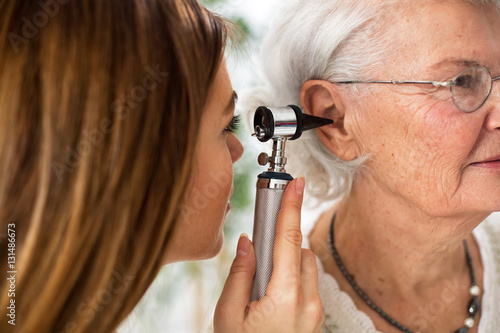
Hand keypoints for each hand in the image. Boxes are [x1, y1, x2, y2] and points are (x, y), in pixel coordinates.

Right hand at [214, 177, 323, 332]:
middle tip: (256, 252)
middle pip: (298, 250)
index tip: (294, 183)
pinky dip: (291, 277)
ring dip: (285, 262)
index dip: (291, 206)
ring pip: (304, 266)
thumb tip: (247, 243)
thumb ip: (240, 274)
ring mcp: (315, 311)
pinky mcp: (315, 317)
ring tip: (260, 284)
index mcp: (284, 296)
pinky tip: (270, 295)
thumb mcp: (229, 317)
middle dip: (280, 242)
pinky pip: (306, 283)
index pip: (288, 238)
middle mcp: (308, 301)